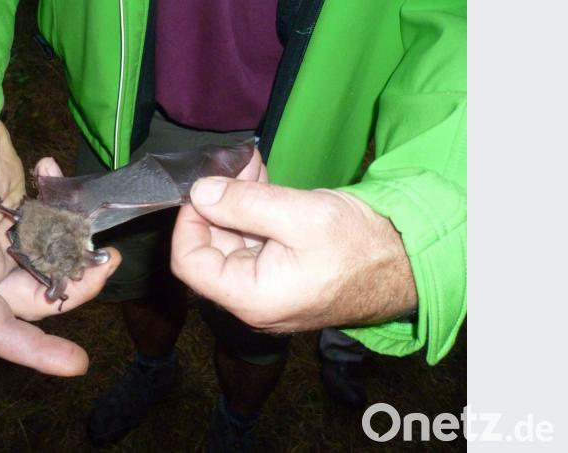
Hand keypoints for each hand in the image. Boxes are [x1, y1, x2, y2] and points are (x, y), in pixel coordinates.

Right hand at [0, 59, 119, 374]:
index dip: (33, 351)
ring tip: (98, 235)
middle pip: (35, 300)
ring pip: (48, 269)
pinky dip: (64, 218)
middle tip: (107, 261)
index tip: (78, 363)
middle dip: (75, 289)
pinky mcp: (16, 220)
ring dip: (76, 256)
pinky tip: (56, 180)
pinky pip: (50, 235)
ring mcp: (0, 244)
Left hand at [171, 152, 416, 332]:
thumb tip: (200, 191)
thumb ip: (245, 203)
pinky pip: (253, 242)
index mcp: (252, 297)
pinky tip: (259, 179)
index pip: (189, 263)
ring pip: (231, 240)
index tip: (202, 187)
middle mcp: (252, 299)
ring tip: (248, 164)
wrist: (407, 265)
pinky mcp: (279, 274)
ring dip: (234, 201)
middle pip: (209, 249)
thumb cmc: (362, 247)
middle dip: (216, 202)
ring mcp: (266, 288)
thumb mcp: (302, 215)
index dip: (187, 222)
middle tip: (233, 163)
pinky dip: (252, 211)